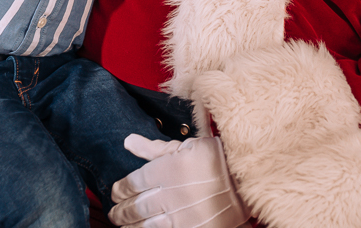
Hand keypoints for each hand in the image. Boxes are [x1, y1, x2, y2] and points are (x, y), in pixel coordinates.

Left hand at [108, 135, 249, 227]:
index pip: (132, 183)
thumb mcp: (185, 146)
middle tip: (114, 212)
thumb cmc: (217, 159)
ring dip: (130, 225)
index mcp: (166, 170)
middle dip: (120, 211)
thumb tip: (128, 142)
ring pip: (144, 224)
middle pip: (135, 206)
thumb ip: (154, 148)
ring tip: (124, 225)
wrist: (246, 181)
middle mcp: (169, 193)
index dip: (120, 189)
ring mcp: (179, 215)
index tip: (116, 192)